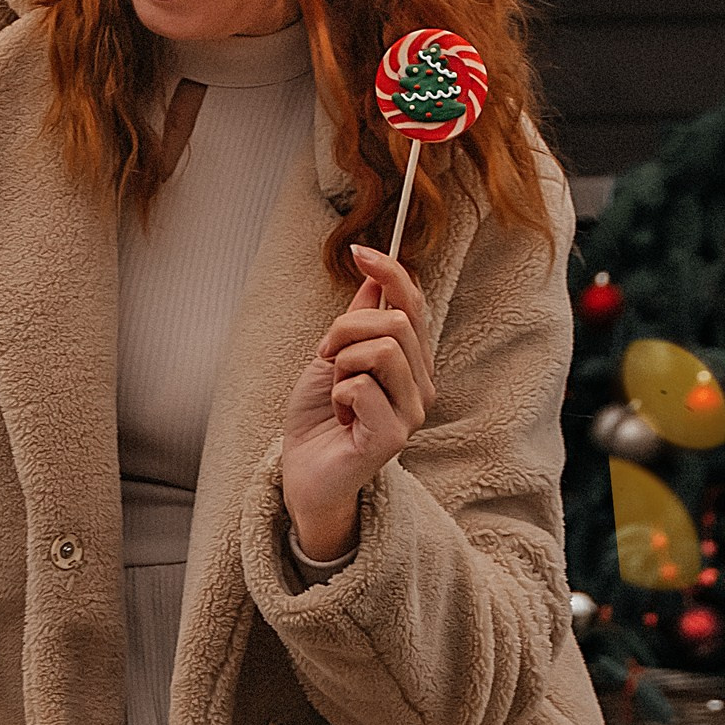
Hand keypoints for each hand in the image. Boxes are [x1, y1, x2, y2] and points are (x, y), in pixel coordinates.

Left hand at [279, 243, 437, 562]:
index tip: (360, 251)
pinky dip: (337, 395)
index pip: (413, 304)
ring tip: (335, 391)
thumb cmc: (318, 419)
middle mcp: (421, 385)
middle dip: (347, 328)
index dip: (391, 272)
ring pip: (382, 350)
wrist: (303, 472)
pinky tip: (339, 417)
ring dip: (342, 363)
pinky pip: (361, 387)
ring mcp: (412, 412)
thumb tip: (374, 275)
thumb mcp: (333, 356)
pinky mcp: (393, 436)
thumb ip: (358, 320)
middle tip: (326, 355)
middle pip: (397, 321)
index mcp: (411, 362)